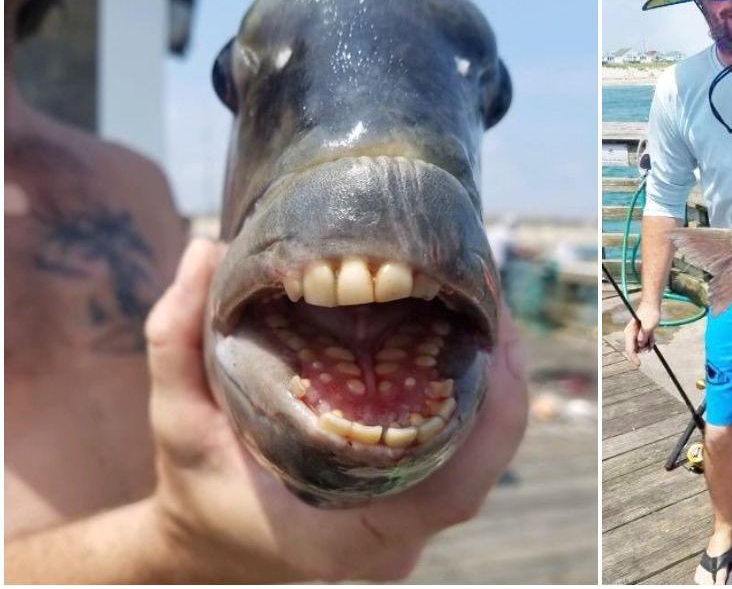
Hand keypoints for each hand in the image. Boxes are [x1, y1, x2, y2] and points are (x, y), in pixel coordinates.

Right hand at [145, 239, 527, 581]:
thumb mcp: (175, 419)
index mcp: (345, 536)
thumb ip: (178, 338)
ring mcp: (410, 522)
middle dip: (500, 379)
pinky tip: (468, 336)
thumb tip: (207, 249)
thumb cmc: (196, 485)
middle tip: (492, 300)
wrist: (205, 539)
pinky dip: (474, 394)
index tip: (498, 338)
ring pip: (479, 454)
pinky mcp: (413, 497)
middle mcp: (393, 538)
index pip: (454, 494)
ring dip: (492, 381)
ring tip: (486, 306)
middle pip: (481, 463)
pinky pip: (464, 449)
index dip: (496, 420)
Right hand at [623, 304, 659, 363]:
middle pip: (635, 349)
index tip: (639, 364)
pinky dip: (650, 341)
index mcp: (629, 333)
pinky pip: (645, 343)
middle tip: (650, 339)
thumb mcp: (649, 325)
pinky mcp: (641, 335)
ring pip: (641, 347)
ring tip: (652, 334)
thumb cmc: (650, 314)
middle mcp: (631, 335)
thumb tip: (640, 344)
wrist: (652, 306)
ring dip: (648, 344)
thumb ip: (644, 335)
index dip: (633, 358)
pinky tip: (653, 334)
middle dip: (644, 348)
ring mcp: (636, 335)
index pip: (629, 349)